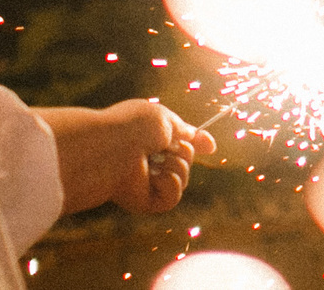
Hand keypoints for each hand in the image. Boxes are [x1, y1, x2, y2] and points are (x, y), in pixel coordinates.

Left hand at [53, 99, 215, 214]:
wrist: (111, 147)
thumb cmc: (134, 127)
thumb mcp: (168, 121)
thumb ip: (190, 134)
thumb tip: (212, 146)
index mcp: (150, 140)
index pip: (179, 145)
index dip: (193, 144)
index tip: (208, 146)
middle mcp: (149, 161)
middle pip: (187, 161)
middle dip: (183, 151)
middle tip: (162, 145)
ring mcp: (147, 182)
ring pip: (183, 179)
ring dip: (177, 166)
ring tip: (155, 161)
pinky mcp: (145, 202)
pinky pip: (173, 199)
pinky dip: (171, 185)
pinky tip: (156, 177)